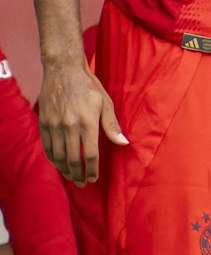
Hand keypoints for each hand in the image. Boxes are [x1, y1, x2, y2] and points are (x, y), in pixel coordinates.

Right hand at [35, 57, 125, 184]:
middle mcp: (69, 126)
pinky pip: (47, 147)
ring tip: (71, 176)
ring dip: (64, 169)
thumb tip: (124, 143)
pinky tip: (59, 163)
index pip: (90, 154)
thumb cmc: (89, 86)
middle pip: (73, 159)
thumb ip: (112, 125)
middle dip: (78, 174)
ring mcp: (54, 125)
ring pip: (57, 156)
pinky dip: (53, 158)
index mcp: (87, 122)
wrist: (63, 71)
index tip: (93, 178)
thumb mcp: (105, 103)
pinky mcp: (44, 123)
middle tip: (82, 183)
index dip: (92, 169)